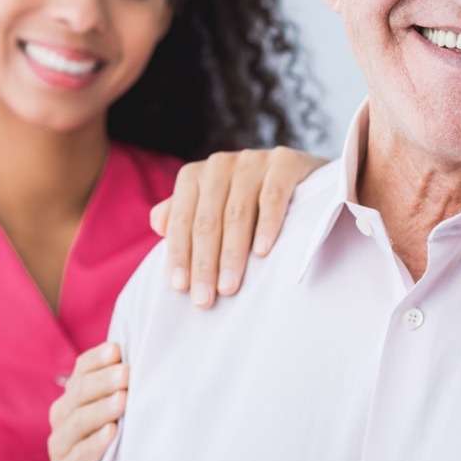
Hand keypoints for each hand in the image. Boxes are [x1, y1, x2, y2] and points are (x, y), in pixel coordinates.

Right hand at [47, 342, 127, 460]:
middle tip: (127, 374)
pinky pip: (79, 454)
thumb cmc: (102, 439)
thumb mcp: (105, 411)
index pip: (81, 369)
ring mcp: (60, 443)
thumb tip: (140, 358)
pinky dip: (95, 443)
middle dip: (104, 381)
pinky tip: (111, 433)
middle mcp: (61, 414)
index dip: (97, 359)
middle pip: (80, 392)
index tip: (117, 351)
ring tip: (123, 400)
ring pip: (78, 421)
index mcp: (71, 394)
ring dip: (102, 409)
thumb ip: (116, 386)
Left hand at [151, 147, 326, 307]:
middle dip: (204, 263)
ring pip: (237, 212)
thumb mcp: (213, 206)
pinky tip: (262, 252)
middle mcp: (220, 164)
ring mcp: (253, 160)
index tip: (179, 288)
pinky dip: (266, 225)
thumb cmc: (247, 201)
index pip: (182, 219)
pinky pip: (272, 196)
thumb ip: (184, 213)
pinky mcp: (285, 161)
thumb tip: (158, 225)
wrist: (301, 175)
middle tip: (204, 299)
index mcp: (195, 175)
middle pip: (207, 219)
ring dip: (232, 253)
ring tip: (229, 287)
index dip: (179, 254)